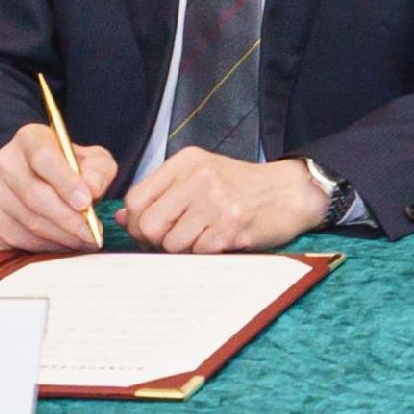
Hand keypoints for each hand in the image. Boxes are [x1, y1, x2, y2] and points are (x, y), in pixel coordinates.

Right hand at [0, 122, 118, 253]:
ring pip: (28, 221)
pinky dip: (46, 247)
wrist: (34, 180)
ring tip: (83, 240)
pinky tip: (64, 244)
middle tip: (92, 232)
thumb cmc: (69, 169)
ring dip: (61, 236)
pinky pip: (19, 240)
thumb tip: (91, 190)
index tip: (86, 203)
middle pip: (34, 195)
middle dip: (68, 218)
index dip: (66, 182)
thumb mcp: (91, 160)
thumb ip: (98, 170)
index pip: (44, 158)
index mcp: (30, 139)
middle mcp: (5, 162)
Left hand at [123, 150, 332, 254]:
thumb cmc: (241, 187)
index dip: (137, 222)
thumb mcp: (200, 176)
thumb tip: (124, 218)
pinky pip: (199, 252)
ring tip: (203, 236)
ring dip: (184, 248)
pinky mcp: (232, 226)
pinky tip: (220, 239)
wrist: (289, 192)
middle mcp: (200, 177)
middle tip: (174, 239)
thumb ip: (162, 193)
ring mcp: (217, 202)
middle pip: (149, 224)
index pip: (136, 199)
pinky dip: (206, 252)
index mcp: (186, 161)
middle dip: (156, 240)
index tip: (150, 230)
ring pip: (172, 243)